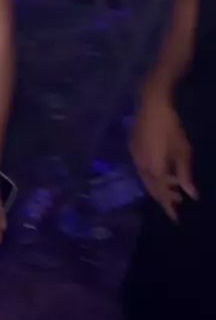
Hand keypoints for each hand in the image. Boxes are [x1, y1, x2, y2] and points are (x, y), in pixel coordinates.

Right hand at [130, 91, 197, 221]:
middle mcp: (141, 167)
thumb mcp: (182, 150)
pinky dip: (152, 175)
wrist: (151, 103)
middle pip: (152, 189)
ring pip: (146, 179)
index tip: (176, 220)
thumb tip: (191, 195)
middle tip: (178, 201)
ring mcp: (135, 157)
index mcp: (154, 170)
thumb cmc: (170, 126)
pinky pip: (142, 169)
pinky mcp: (133, 148)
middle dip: (164, 197)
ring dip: (159, 185)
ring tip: (174, 185)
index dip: (169, 208)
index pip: (161, 195)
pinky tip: (161, 170)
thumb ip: (185, 174)